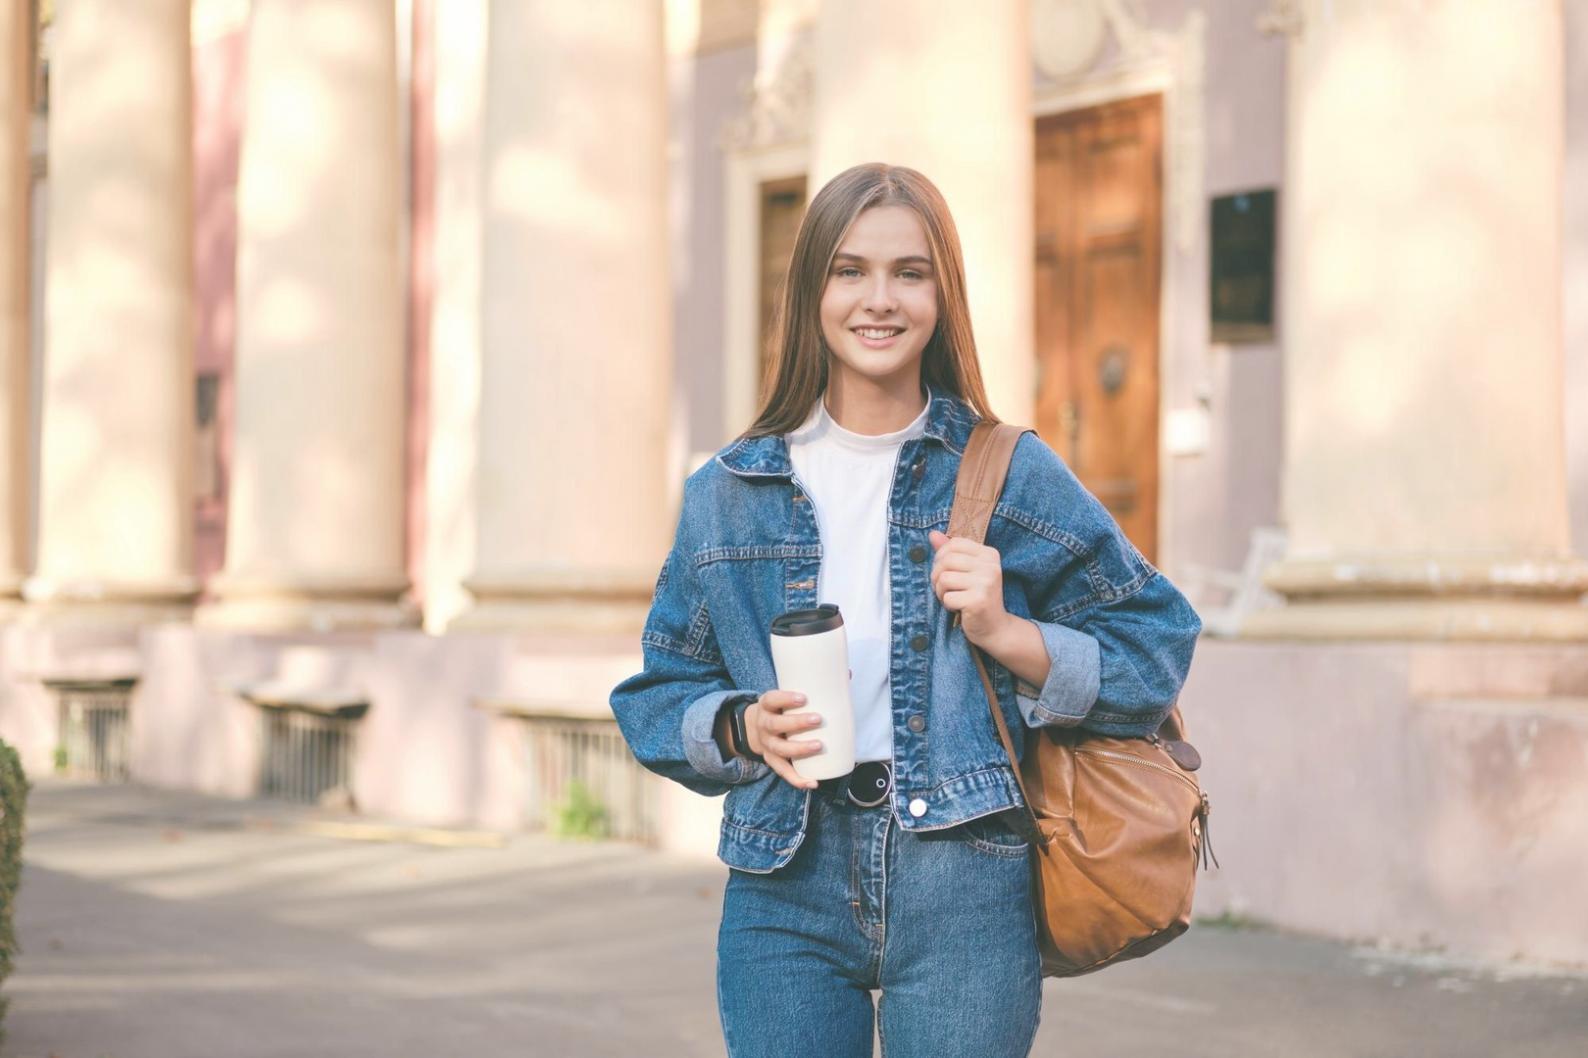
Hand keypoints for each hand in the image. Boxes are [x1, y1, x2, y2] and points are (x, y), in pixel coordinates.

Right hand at [746, 690, 823, 789]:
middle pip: (775, 725)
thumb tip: (847, 674)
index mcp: (767, 705)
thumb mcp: (787, 696)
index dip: (785, 699)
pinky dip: (797, 779)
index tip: (804, 698)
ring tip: (818, 746)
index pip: (772, 699)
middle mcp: (764, 725)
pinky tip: (812, 783)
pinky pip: (784, 772)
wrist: (755, 728)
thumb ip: (813, 688)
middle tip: (817, 719)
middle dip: (796, 723)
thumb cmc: (780, 709)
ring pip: (779, 749)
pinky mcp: (772, 760)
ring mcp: (767, 744)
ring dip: (799, 749)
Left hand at [928, 529, 1012, 647]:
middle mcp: (991, 566)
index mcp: (989, 554)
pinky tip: (959, 608)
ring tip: (952, 598)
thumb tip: (932, 534)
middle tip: (944, 588)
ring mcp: (986, 583)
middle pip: (946, 560)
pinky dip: (948, 605)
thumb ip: (950, 552)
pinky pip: (947, 597)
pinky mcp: (978, 601)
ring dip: (941, 592)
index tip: (945, 571)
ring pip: (944, 578)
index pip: (954, 544)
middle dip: (937, 576)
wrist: (995, 627)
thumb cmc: (977, 596)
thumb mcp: (966, 571)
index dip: (941, 557)